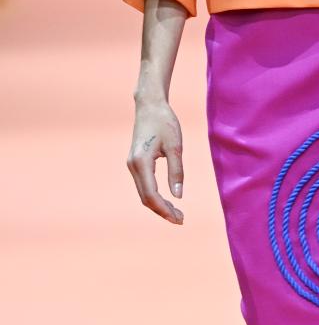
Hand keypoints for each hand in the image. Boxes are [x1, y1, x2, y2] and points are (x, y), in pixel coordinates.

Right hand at [127, 99, 184, 224]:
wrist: (150, 105)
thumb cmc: (164, 122)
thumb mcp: (175, 146)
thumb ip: (176, 171)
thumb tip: (178, 196)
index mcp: (141, 163)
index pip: (151, 195)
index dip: (164, 210)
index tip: (179, 218)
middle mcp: (132, 166)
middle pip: (146, 198)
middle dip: (162, 211)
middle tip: (180, 219)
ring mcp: (132, 165)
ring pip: (144, 193)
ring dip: (158, 205)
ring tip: (176, 212)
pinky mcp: (135, 163)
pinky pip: (144, 185)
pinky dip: (154, 195)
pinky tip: (166, 199)